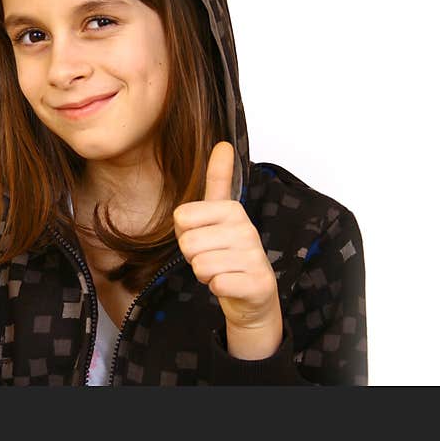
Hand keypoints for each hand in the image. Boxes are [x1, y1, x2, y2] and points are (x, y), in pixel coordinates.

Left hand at [173, 142, 281, 343]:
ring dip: (205, 274)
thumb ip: (218, 180)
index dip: (185, 233)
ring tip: (222, 271)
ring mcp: (255, 256)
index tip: (204, 237)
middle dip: (193, 257)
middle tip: (213, 258)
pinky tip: (231, 285)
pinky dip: (217, 289)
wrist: (252, 296)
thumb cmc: (228, 253)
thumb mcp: (219, 214)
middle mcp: (247, 229)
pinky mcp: (258, 283)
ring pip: (200, 265)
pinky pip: (216, 284)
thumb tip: (223, 143)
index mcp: (232, 209)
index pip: (181, 218)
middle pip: (188, 243)